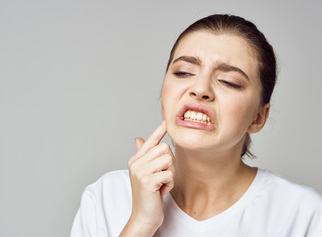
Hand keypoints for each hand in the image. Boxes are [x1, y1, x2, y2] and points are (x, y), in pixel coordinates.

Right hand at [120, 120, 174, 236]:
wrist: (143, 217)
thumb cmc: (148, 195)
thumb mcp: (145, 174)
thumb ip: (144, 156)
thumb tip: (138, 139)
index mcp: (135, 160)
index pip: (150, 141)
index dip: (159, 130)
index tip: (166, 120)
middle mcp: (136, 163)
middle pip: (165, 148)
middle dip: (170, 164)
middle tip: (162, 177)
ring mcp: (141, 171)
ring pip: (169, 160)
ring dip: (170, 174)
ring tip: (161, 184)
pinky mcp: (148, 180)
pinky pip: (170, 174)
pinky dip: (170, 184)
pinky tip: (161, 191)